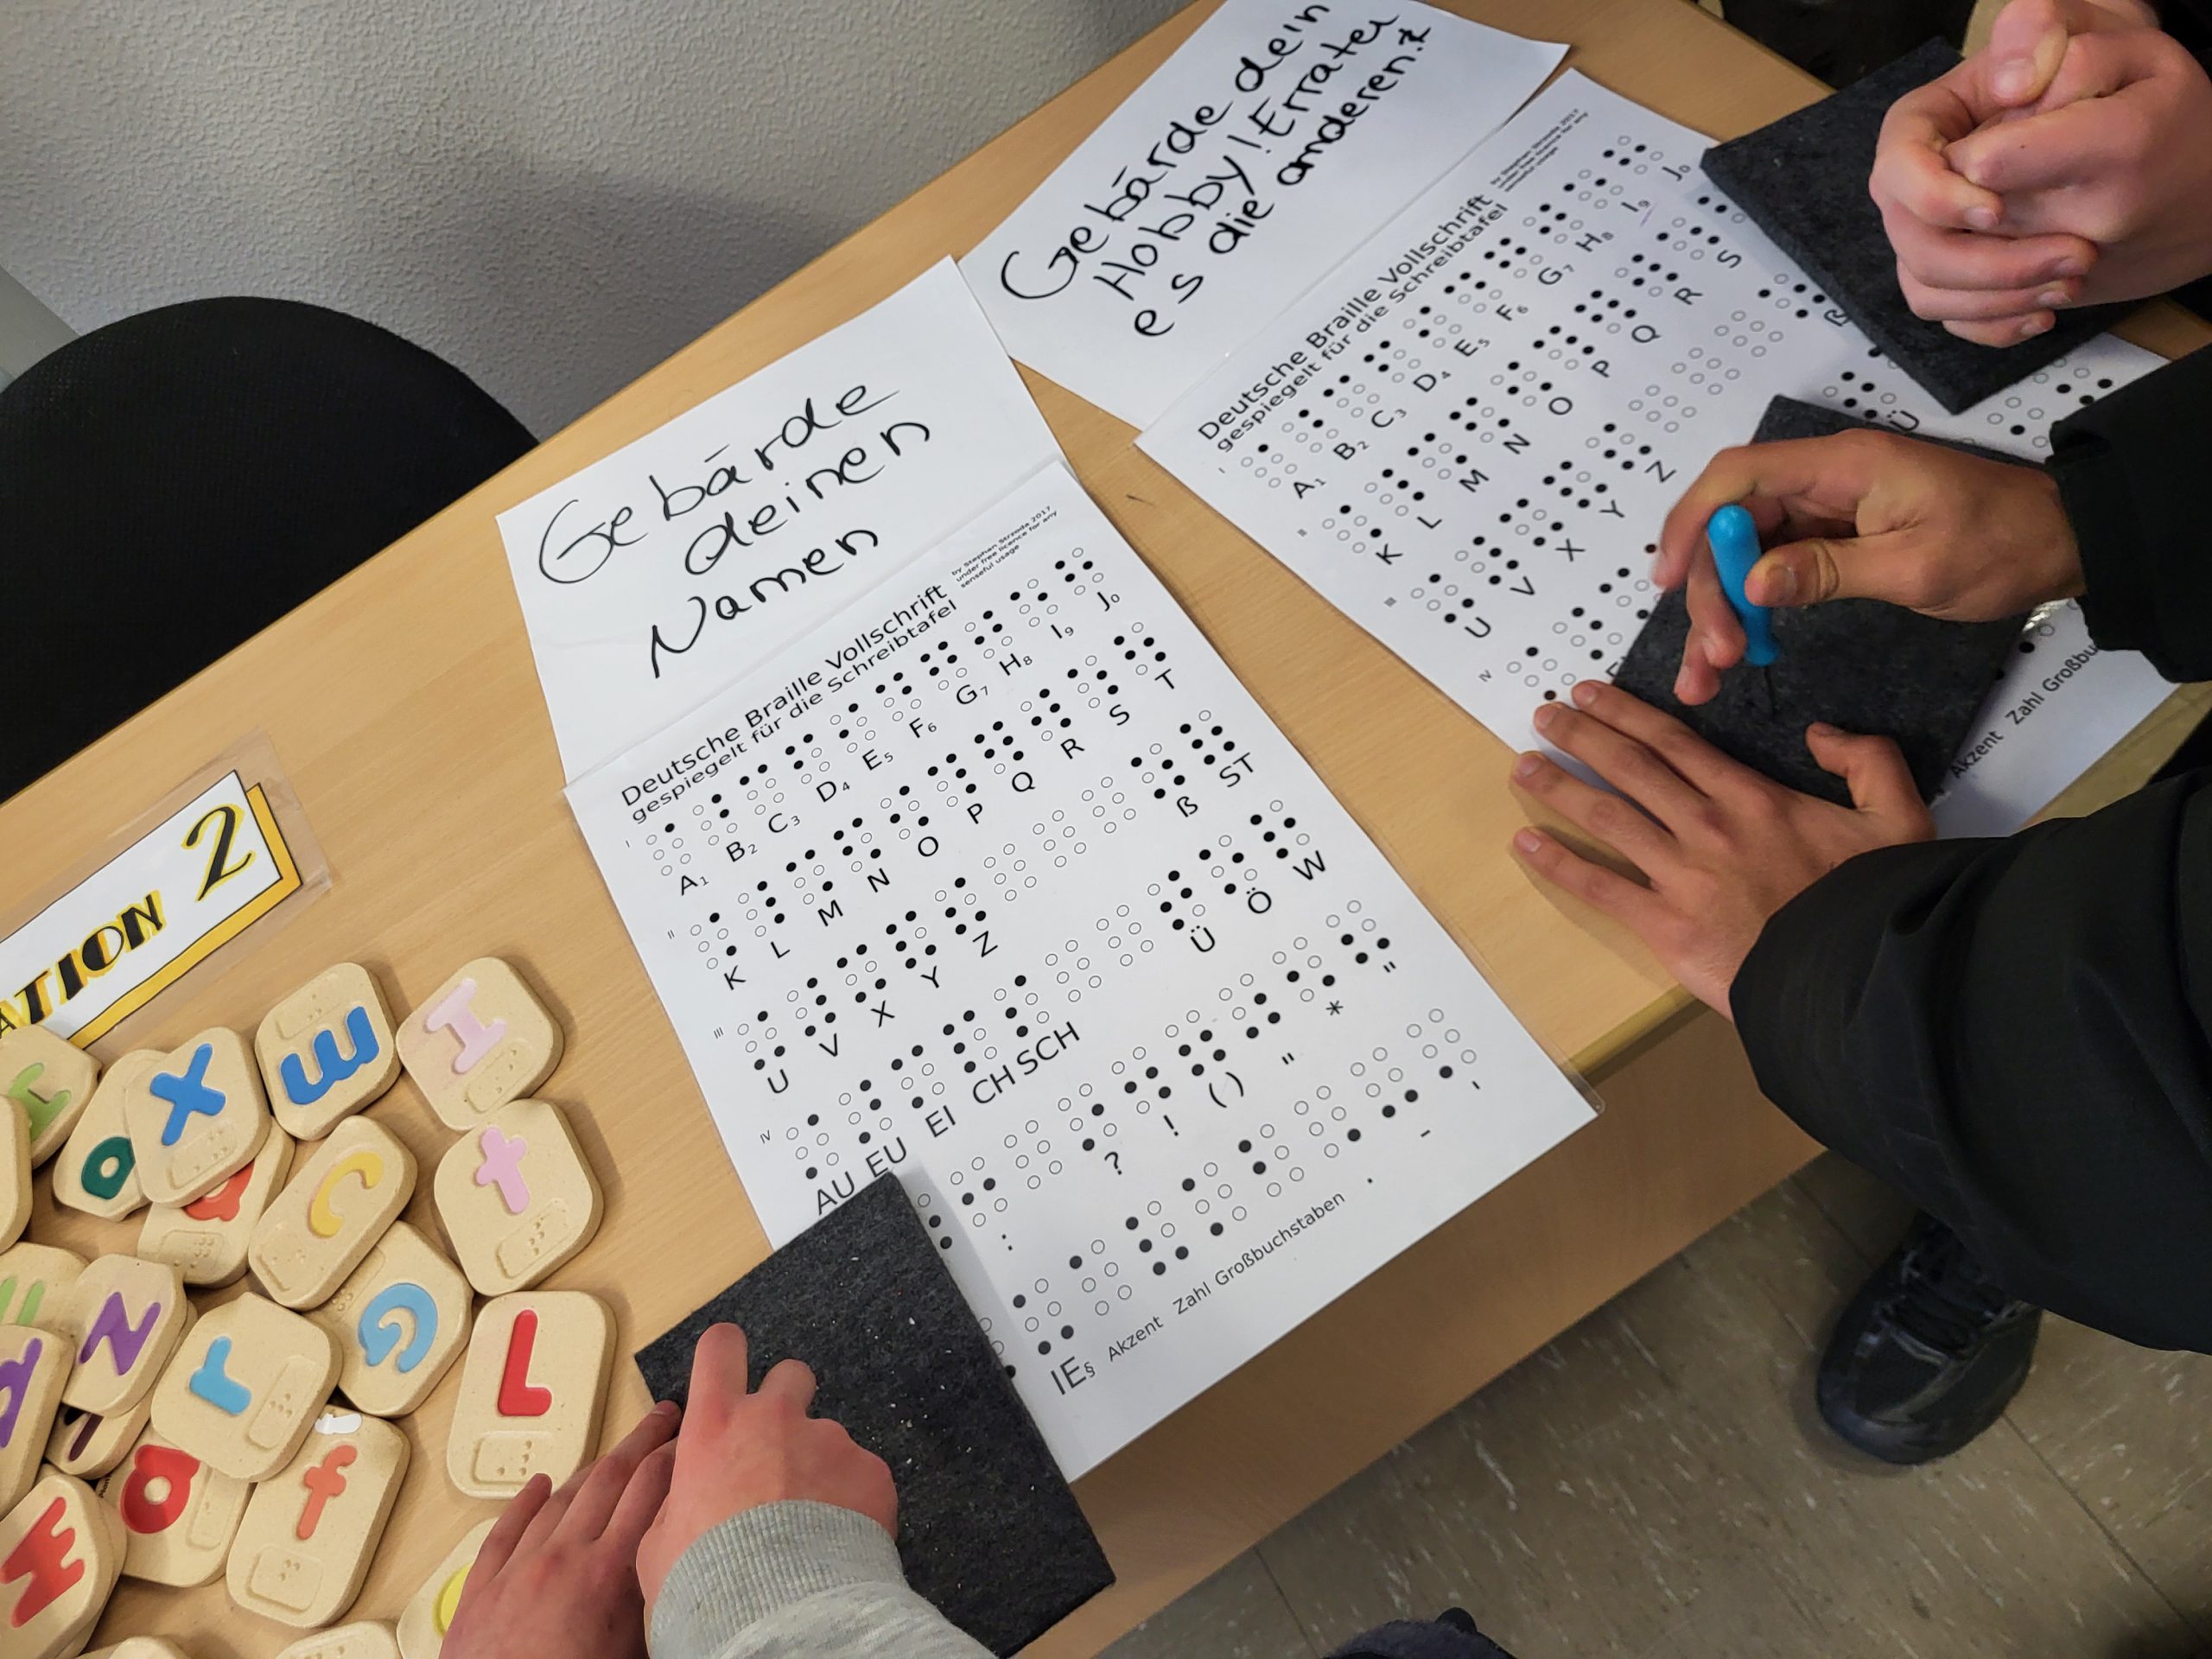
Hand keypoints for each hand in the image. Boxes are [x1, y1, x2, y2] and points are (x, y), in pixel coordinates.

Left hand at [443, 1401, 680, 1658]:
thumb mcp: (636, 1652)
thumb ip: (661, 1607)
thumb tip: (693, 1581)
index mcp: (606, 1575)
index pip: (649, 1492)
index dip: (674, 1456)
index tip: (692, 1435)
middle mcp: (562, 1560)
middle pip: (609, 1480)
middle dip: (642, 1442)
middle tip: (664, 1417)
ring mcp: (517, 1571)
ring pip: (560, 1499)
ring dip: (592, 1467)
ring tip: (615, 1450)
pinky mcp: (480, 1592)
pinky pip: (505, 1532)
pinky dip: (525, 1504)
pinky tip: (540, 1485)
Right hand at [637, 1324, 896, 1614]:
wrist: (778, 1619)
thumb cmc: (708, 1584)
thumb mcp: (657, 1543)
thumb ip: (674, 1501)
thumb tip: (686, 1494)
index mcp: (716, 1426)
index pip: (721, 1348)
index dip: (726, 1352)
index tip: (729, 1367)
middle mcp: (774, 1418)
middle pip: (790, 1374)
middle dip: (787, 1403)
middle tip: (779, 1453)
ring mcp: (829, 1440)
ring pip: (828, 1435)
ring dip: (820, 1466)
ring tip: (811, 1524)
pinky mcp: (871, 1470)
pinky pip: (862, 1474)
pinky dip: (854, 1500)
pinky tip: (840, 1540)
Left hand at [1509, 683, 1933, 1014]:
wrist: (1856, 974)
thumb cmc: (1873, 900)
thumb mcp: (1896, 818)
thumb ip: (1868, 761)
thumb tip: (1824, 732)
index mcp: (1752, 797)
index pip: (1674, 742)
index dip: (1626, 713)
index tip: (1589, 694)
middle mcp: (1706, 825)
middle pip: (1630, 768)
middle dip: (1581, 736)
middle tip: (1544, 715)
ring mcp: (1681, 874)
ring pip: (1606, 817)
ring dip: (1558, 788)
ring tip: (1523, 766)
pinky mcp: (1666, 925)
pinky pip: (1600, 886)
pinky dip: (1558, 863)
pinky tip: (1525, 843)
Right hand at [1651, 428, 2078, 704]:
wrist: (2059, 541)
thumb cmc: (2000, 545)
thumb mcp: (1916, 567)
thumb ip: (1828, 572)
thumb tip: (1753, 585)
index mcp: (1842, 466)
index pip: (1740, 477)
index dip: (1693, 523)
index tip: (1668, 581)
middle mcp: (1822, 479)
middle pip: (1732, 526)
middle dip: (1710, 591)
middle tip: (1713, 657)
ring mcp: (1824, 509)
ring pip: (1745, 554)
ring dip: (1722, 610)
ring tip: (1706, 674)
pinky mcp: (1831, 538)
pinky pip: (1773, 569)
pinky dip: (1751, 610)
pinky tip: (1737, 653)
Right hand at [1866, 0, 2210, 342]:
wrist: (2158, 141)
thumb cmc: (2118, 86)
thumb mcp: (2094, 39)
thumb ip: (2041, 36)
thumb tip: (2012, 88)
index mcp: (1934, 120)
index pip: (1897, 164)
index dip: (1935, 197)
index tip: (1997, 209)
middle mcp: (1925, 181)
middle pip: (1910, 238)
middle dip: (1985, 261)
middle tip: (2074, 254)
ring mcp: (1939, 232)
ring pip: (1927, 287)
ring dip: (1998, 298)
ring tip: (2073, 281)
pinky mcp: (1963, 275)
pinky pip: (1955, 317)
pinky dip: (1997, 324)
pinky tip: (2046, 311)